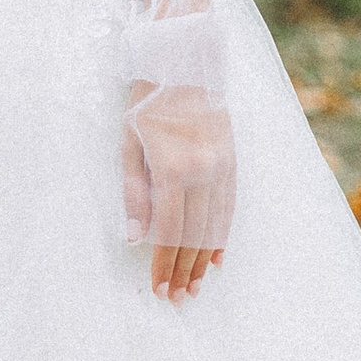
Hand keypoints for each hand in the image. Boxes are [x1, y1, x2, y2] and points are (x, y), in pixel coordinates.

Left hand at [123, 83, 232, 304]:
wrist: (186, 61)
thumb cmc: (148, 101)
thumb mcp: (128, 143)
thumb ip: (133, 193)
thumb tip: (133, 237)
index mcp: (173, 168)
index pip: (169, 231)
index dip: (163, 264)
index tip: (159, 289)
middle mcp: (203, 172)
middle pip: (195, 235)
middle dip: (184, 271)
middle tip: (177, 299)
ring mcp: (222, 167)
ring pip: (215, 226)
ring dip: (203, 260)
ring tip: (194, 287)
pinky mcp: (232, 161)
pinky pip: (229, 208)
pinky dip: (222, 236)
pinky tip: (215, 257)